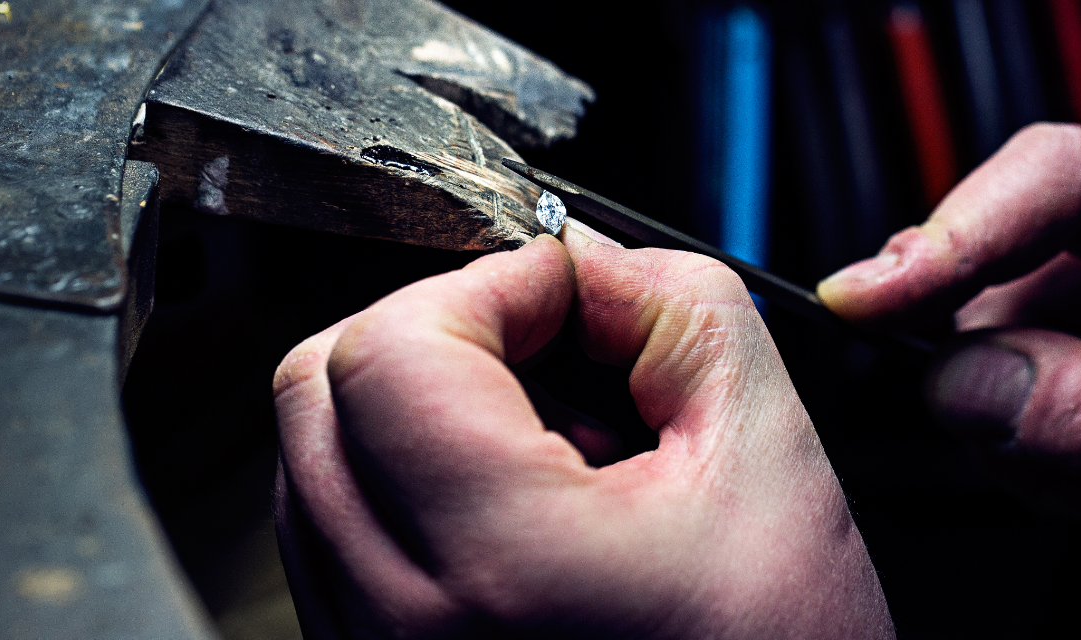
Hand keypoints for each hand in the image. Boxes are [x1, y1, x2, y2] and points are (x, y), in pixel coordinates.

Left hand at [272, 224, 891, 638]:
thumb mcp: (771, 465)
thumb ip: (681, 314)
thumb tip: (588, 259)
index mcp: (500, 562)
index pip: (392, 348)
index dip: (486, 284)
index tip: (563, 293)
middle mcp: (401, 621)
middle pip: (318, 387)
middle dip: (436, 331)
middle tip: (544, 348)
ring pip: (309, 455)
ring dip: (412, 406)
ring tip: (544, 445)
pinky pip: (326, 531)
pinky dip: (398, 482)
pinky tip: (512, 508)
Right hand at [818, 124, 1080, 495]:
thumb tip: (968, 387)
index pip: (1062, 178)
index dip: (954, 232)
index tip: (870, 296)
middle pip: (1018, 270)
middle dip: (998, 370)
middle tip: (1029, 452)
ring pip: (1009, 345)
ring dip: (1027, 431)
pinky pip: (1030, 397)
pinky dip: (1044, 457)